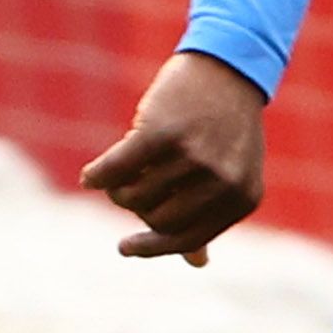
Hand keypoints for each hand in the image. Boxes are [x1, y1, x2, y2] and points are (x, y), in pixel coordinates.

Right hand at [83, 48, 271, 261]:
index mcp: (242, 198)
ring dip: (119, 186)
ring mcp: (194, 157)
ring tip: (126, 165)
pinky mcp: (162, 133)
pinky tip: (90, 177)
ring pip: (133, 196)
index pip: (188, 239)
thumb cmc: (224, 128)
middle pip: (155, 218)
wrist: (226, 69)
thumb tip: (197, 263)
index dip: (154, 246)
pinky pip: (115, 169)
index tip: (124, 248)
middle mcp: (222, 181)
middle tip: (134, 182)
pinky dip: (98, 175)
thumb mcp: (231, 174)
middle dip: (136, 205)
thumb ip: (210, 215)